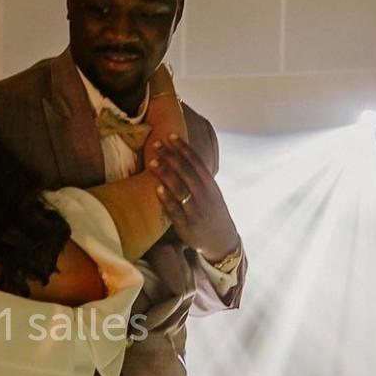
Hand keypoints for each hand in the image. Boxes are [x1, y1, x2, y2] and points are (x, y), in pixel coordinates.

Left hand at [150, 135, 239, 260]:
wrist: (222, 240)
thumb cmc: (212, 212)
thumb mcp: (211, 193)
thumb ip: (198, 178)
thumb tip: (181, 157)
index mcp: (210, 185)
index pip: (196, 162)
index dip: (183, 148)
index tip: (171, 135)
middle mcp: (204, 196)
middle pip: (186, 172)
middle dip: (171, 156)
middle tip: (156, 144)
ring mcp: (195, 210)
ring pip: (180, 189)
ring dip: (166, 174)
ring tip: (153, 162)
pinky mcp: (186, 225)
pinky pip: (176, 210)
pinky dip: (167, 199)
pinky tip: (157, 188)